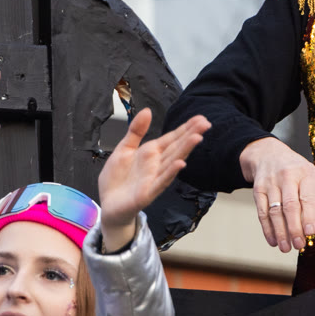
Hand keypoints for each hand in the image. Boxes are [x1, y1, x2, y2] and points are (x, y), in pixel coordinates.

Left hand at [96, 110, 208, 251]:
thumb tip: (147, 110)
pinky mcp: (147, 193)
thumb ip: (136, 131)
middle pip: (176, 148)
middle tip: (206, 123)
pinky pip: (160, 182)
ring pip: (172, 162)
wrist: (108, 204)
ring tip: (197, 137)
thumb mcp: (124, 149)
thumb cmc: (117, 178)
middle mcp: (156, 165)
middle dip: (190, 135)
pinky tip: (180, 164)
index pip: (172, 138)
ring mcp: (154, 179)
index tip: (200, 118)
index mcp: (151, 153)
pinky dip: (170, 173)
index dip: (185, 128)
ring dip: (185, 151)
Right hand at [238, 135, 314, 252]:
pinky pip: (261, 212)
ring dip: (280, 232)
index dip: (309, 215)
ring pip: (274, 210)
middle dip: (294, 228)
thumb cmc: (297, 171)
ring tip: (286, 247)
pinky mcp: (257, 190)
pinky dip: (267, 228)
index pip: (307, 197)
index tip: (310, 232)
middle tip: (298, 245)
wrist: (269, 154)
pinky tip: (273, 240)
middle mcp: (287, 176)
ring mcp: (270, 183)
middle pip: (290, 205)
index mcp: (306, 174)